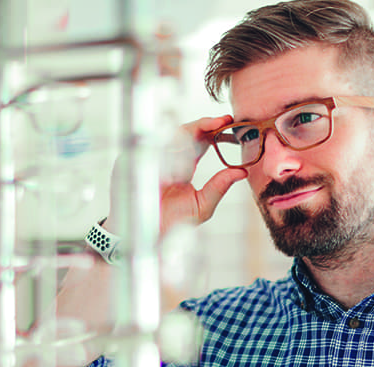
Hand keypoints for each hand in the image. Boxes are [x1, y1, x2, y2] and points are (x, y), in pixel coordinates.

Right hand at [105, 116, 247, 233]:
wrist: (146, 237)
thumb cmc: (172, 223)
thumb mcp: (202, 206)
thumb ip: (219, 187)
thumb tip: (242, 172)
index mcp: (184, 165)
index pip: (198, 139)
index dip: (212, 128)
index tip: (228, 121)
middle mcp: (167, 159)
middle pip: (185, 132)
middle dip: (203, 123)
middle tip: (221, 121)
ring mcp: (149, 159)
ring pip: (169, 136)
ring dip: (189, 136)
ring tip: (202, 138)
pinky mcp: (131, 163)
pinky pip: (149, 149)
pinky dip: (166, 151)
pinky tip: (178, 156)